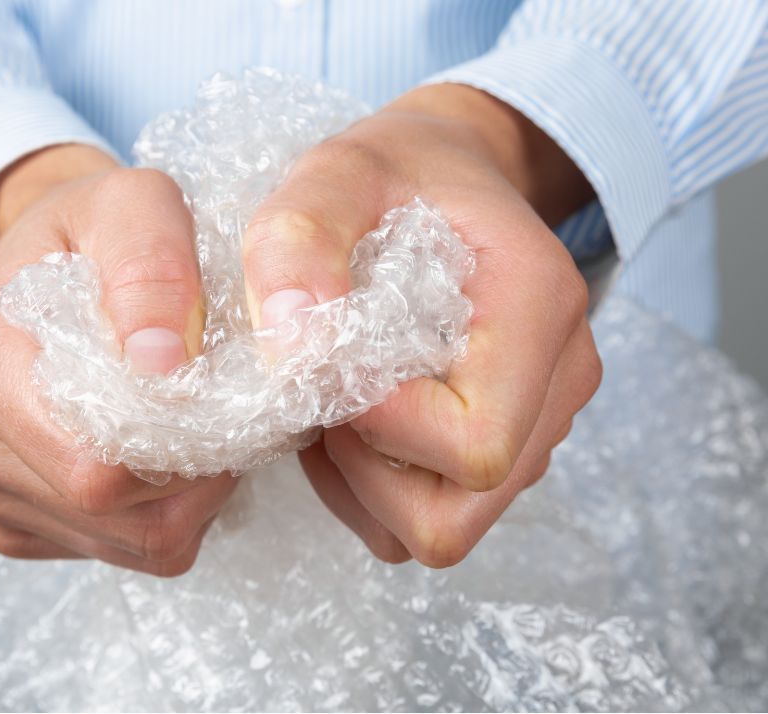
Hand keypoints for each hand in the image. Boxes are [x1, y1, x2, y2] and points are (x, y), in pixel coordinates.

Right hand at [0, 145, 235, 574]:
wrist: (51, 256)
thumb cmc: (99, 227)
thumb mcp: (136, 204)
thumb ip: (152, 269)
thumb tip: (159, 369)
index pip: (98, 468)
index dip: (185, 451)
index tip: (221, 401)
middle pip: (110, 515)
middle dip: (190, 476)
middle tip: (217, 413)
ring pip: (120, 543)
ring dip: (178, 496)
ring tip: (184, 423)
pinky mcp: (6, 516)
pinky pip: (108, 550)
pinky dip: (152, 514)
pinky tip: (151, 451)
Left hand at [242, 84, 601, 566]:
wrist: (450, 173)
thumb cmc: (399, 170)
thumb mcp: (338, 172)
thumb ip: (301, 239)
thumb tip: (290, 344)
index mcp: (537, 311)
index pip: (472, 444)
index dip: (380, 425)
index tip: (333, 364)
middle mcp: (559, 381)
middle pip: (458, 512)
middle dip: (366, 469)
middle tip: (330, 391)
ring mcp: (541, 422)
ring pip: (440, 525)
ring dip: (364, 479)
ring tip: (340, 398)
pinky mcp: (510, 442)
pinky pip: (430, 517)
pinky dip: (373, 487)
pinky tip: (354, 420)